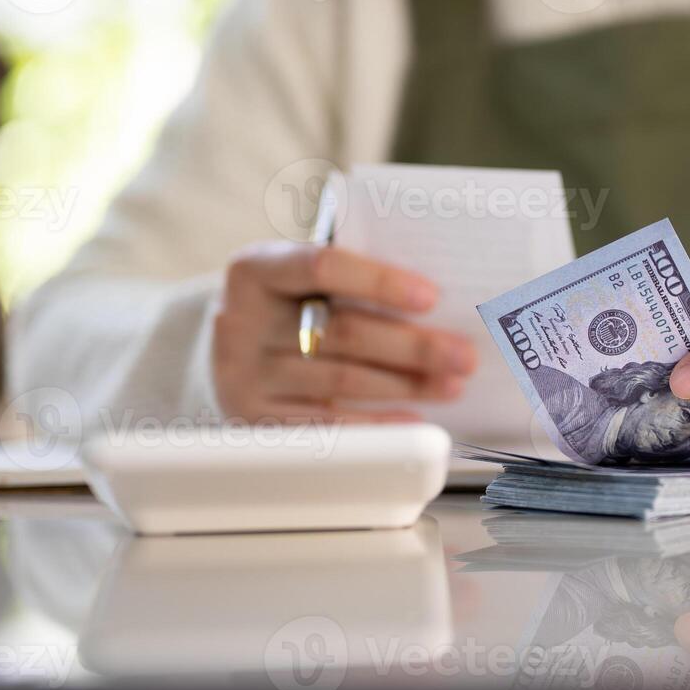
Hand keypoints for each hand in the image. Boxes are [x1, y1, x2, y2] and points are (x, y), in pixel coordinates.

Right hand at [213, 241, 477, 421]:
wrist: (225, 350)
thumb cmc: (286, 306)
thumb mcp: (299, 281)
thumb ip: (350, 281)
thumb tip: (439, 305)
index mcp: (255, 269)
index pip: (322, 266)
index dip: (380, 281)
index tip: (432, 298)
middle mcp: (241, 319)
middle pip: (343, 331)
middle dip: (413, 346)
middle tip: (464, 355)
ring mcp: (242, 373)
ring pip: (341, 379)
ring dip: (406, 384)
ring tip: (452, 384)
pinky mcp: (252, 417)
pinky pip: (326, 423)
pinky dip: (376, 423)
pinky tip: (413, 419)